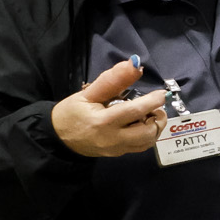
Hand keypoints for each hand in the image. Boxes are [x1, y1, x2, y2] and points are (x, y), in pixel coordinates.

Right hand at [52, 57, 170, 157]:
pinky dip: (147, 135)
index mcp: (102, 121)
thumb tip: (134, 64)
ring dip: (155, 127)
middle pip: (147, 132)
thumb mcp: (87, 93)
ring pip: (147, 142)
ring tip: (149, 115)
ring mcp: (116, 149)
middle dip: (158, 117)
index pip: (134, 111)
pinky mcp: (118, 154)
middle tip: (156, 106)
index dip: (152, 101)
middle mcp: (112, 138)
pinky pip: (140, 147)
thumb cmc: (71, 113)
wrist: (57, 138)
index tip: (162, 94)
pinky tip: (141, 125)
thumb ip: (112, 80)